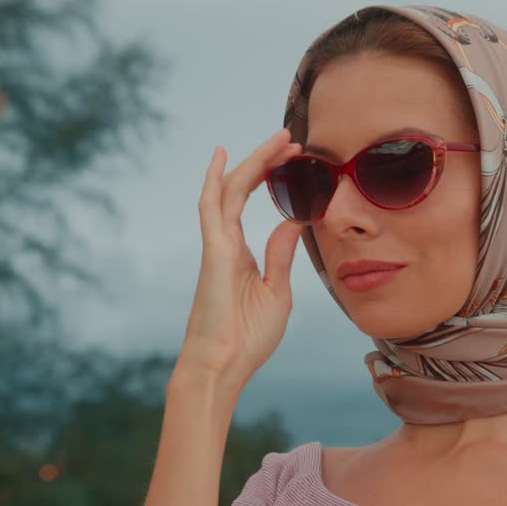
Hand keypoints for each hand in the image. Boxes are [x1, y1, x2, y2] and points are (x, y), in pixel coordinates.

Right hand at [177, 128, 305, 386]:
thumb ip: (282, 255)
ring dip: (253, 162)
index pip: (255, 203)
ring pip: (232, 190)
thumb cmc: (247, 339)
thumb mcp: (277, 293)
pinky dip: (214, 181)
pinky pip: (211, 209)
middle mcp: (226, 243)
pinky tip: (221, 157)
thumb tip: (293, 221)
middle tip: (292, 138)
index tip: (295, 159)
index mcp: (241, 254)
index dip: (273, 177)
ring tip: (279, 138)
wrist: (224, 367)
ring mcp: (217, 246)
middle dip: (266, 160)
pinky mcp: (213, 253)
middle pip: (243, 188)